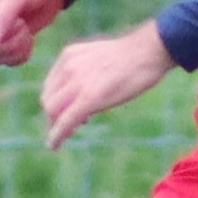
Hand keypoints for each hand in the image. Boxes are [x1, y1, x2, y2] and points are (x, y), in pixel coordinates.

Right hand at [0, 0, 66, 68]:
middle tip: (26, 30)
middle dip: (9, 46)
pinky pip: (6, 58)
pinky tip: (30, 41)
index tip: (20, 22)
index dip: (1, 37)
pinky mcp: (7, 37)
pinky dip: (19, 56)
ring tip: (28, 36)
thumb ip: (3, 17)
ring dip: (14, 53)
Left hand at [40, 22, 178, 149]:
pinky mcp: (89, 97)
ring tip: (69, 134)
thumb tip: (87, 90)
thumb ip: (88, 71)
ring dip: (56, 127)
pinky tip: (55, 146)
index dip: (56, 102)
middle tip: (69, 127)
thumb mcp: (101, 58)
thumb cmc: (135, 55)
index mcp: (69, 56)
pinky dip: (57, 135)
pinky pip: (66, 120)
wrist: (149, 52)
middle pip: (48, 99)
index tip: (67, 112)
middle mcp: (68, 67)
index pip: (51, 85)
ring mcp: (77, 82)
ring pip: (53, 111)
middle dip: (53, 116)